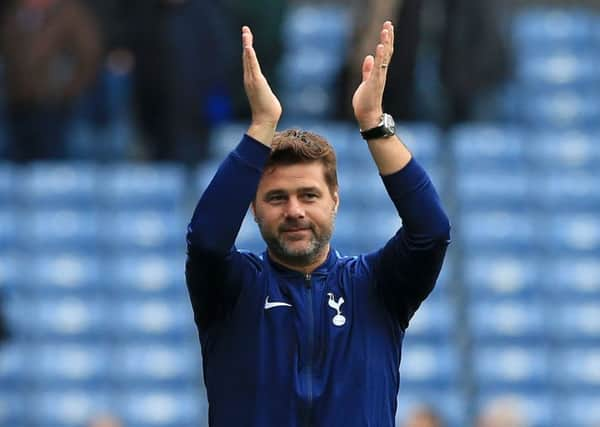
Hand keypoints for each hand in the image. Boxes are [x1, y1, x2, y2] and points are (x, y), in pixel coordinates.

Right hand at [242, 26, 281, 141]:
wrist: (265, 120)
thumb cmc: (268, 112)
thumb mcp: (267, 98)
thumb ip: (266, 94)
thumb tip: (269, 101)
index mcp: (253, 81)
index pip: (250, 62)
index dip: (248, 50)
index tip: (248, 39)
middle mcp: (249, 79)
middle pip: (247, 57)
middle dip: (247, 42)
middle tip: (245, 29)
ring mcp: (251, 80)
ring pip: (248, 58)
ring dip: (247, 44)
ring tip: (246, 32)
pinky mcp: (256, 81)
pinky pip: (252, 65)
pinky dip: (249, 55)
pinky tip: (248, 47)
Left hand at [352, 21, 393, 130]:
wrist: (367, 116)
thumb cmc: (366, 102)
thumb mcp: (366, 82)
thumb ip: (368, 70)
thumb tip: (369, 57)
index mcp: (379, 73)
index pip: (385, 54)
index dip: (386, 40)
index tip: (387, 28)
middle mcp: (381, 73)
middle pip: (387, 52)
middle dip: (388, 38)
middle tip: (389, 24)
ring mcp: (379, 78)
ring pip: (384, 58)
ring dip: (386, 43)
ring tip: (386, 30)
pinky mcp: (374, 83)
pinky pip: (378, 68)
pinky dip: (380, 57)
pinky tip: (380, 47)